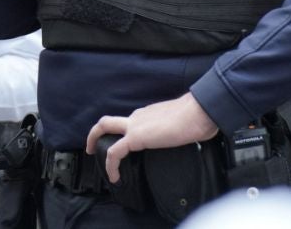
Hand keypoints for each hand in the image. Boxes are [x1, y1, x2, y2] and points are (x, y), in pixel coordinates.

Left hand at [85, 93, 218, 183]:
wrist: (199, 112)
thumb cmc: (197, 118)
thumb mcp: (182, 125)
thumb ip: (176, 131)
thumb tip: (184, 138)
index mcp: (149, 114)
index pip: (130, 122)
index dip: (123, 134)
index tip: (126, 146)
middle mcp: (139, 117)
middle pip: (109, 121)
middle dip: (96, 133)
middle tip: (91, 146)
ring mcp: (135, 125)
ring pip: (105, 128)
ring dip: (95, 142)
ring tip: (98, 162)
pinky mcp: (135, 137)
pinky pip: (115, 152)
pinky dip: (110, 165)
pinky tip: (115, 177)